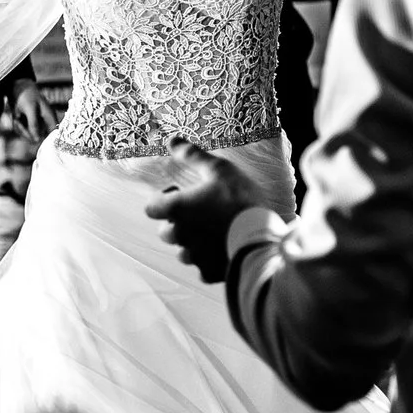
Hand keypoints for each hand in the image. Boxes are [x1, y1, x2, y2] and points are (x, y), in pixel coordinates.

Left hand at [9, 77, 54, 146]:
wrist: (16, 85)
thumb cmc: (26, 94)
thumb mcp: (30, 109)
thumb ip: (34, 124)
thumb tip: (37, 140)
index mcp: (50, 117)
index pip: (53, 136)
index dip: (46, 140)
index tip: (32, 138)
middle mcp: (44, 122)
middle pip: (38, 138)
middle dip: (25, 132)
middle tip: (17, 121)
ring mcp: (36, 123)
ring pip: (28, 136)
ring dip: (20, 128)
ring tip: (16, 117)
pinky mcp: (28, 124)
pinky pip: (23, 131)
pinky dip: (17, 125)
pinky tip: (15, 116)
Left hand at [144, 138, 254, 282]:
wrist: (262, 237)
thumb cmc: (239, 199)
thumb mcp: (219, 169)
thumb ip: (192, 155)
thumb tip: (171, 140)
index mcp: (177, 209)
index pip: (151, 208)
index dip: (162, 201)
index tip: (180, 196)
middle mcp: (180, 235)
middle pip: (166, 231)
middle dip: (178, 224)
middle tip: (202, 214)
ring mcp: (194, 256)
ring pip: (183, 251)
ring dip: (192, 243)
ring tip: (215, 232)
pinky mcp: (208, 273)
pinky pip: (202, 268)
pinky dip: (208, 261)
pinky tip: (224, 249)